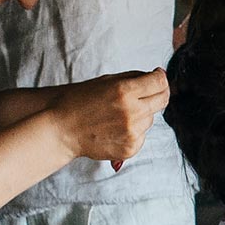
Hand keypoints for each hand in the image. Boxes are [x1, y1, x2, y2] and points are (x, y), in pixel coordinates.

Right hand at [55, 70, 169, 168]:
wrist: (62, 129)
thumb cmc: (81, 101)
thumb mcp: (107, 81)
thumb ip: (134, 78)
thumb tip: (158, 76)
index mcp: (124, 91)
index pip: (159, 82)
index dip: (160, 77)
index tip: (156, 77)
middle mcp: (131, 112)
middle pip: (162, 100)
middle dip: (158, 93)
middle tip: (146, 93)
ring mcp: (132, 132)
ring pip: (151, 119)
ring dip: (142, 114)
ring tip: (118, 115)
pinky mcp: (130, 148)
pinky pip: (143, 135)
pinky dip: (134, 131)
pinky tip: (116, 128)